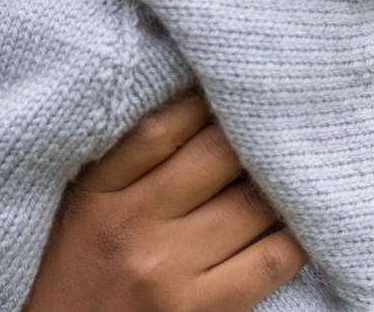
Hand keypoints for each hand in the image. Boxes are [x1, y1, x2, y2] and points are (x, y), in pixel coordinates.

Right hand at [24, 94, 307, 311]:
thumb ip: (118, 160)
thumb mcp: (77, 206)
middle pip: (216, 154)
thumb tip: (185, 102)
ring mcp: (166, 268)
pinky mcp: (200, 310)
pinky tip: (301, 220)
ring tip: (293, 164)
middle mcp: (130, 223)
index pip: (162, 124)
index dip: (206, 98)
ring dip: (279, 181)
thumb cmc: (72, 274)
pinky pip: (270, 259)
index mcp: (94, 190)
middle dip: (251, 132)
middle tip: (276, 117)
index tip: (229, 84)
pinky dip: (296, 235)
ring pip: (251, 203)